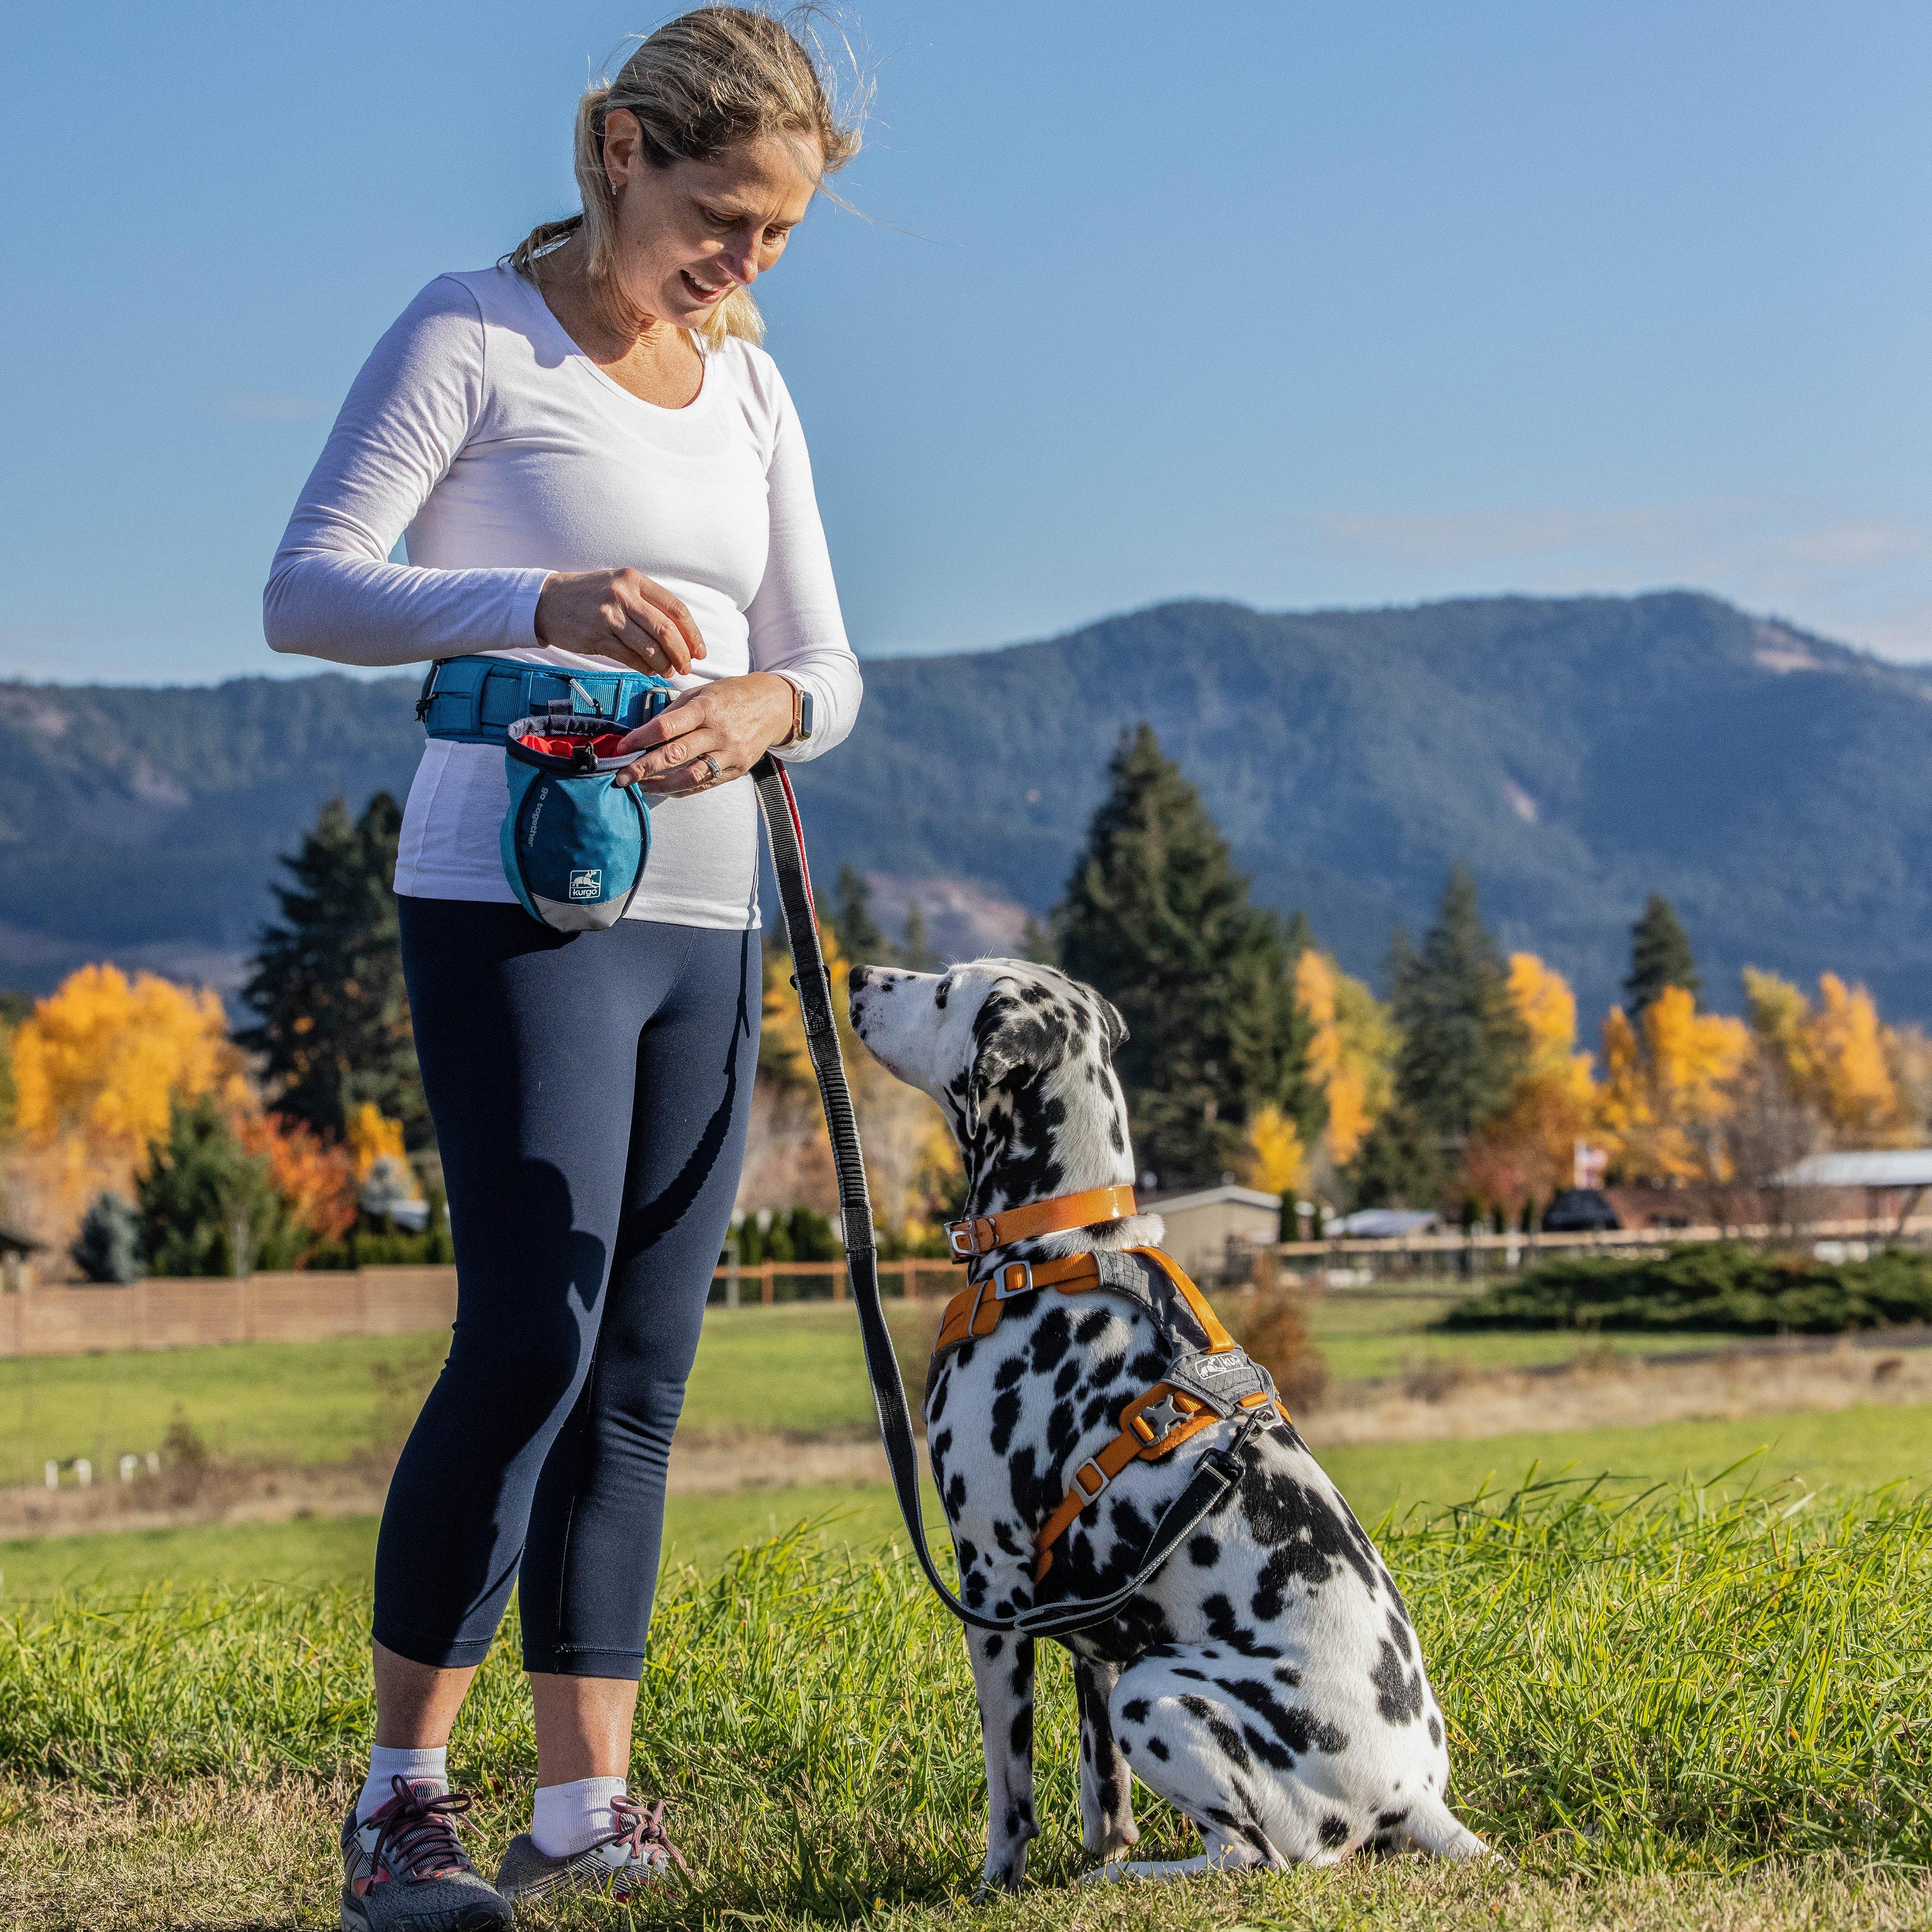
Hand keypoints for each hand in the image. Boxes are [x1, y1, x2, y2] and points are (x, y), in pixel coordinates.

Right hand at [534, 569, 706, 674]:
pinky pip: (630, 657)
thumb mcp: (619, 587)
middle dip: (682, 653)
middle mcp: (623, 594)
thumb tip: (680, 636)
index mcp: (634, 580)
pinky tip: (650, 671)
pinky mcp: (596, 636)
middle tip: (687, 667)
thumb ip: (648, 605)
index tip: (700, 651)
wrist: (546, 600)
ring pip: (649, 647)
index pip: (676, 608)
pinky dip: (645, 668)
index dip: (693, 633)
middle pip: (666, 630)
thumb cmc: (588, 596)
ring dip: (664, 664)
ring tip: (669, 671)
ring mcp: (608, 615)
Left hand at [612, 673, 795, 794]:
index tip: (621, 748)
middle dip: (644, 768)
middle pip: (675, 755)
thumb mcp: (702, 692)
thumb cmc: (731, 696)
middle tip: (621, 777)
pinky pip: (706, 784)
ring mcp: (730, 753)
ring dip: (661, 785)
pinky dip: (683, 789)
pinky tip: (666, 788)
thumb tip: (643, 733)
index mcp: (706, 707)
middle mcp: (718, 732)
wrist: (775, 706)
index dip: (640, 739)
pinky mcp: (738, 769)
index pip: (667, 726)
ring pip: (690, 776)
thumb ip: (674, 711)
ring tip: (641, 787)